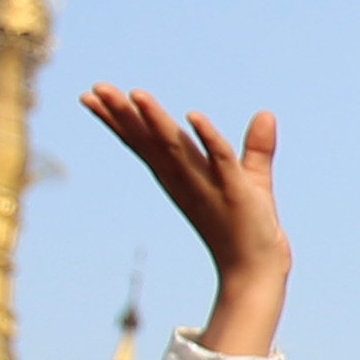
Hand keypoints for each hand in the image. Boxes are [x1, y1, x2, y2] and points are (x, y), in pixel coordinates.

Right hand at [80, 89, 292, 355]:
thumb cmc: (247, 226)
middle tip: (95, 89)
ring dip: (156, 120)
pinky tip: (192, 116)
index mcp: (180, 175)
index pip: (145, 141)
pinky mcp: (236, 193)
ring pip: (176, 147)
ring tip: (136, 94)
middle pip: (150, 141)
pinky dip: (207, 139)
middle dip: (122, 115)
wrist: (256, 270)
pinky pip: (220, 160)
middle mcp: (185, 179)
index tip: (93, 95)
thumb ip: (256, 147)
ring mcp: (207, 186)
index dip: (119, 119)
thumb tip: (266, 114)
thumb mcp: (251, 179)